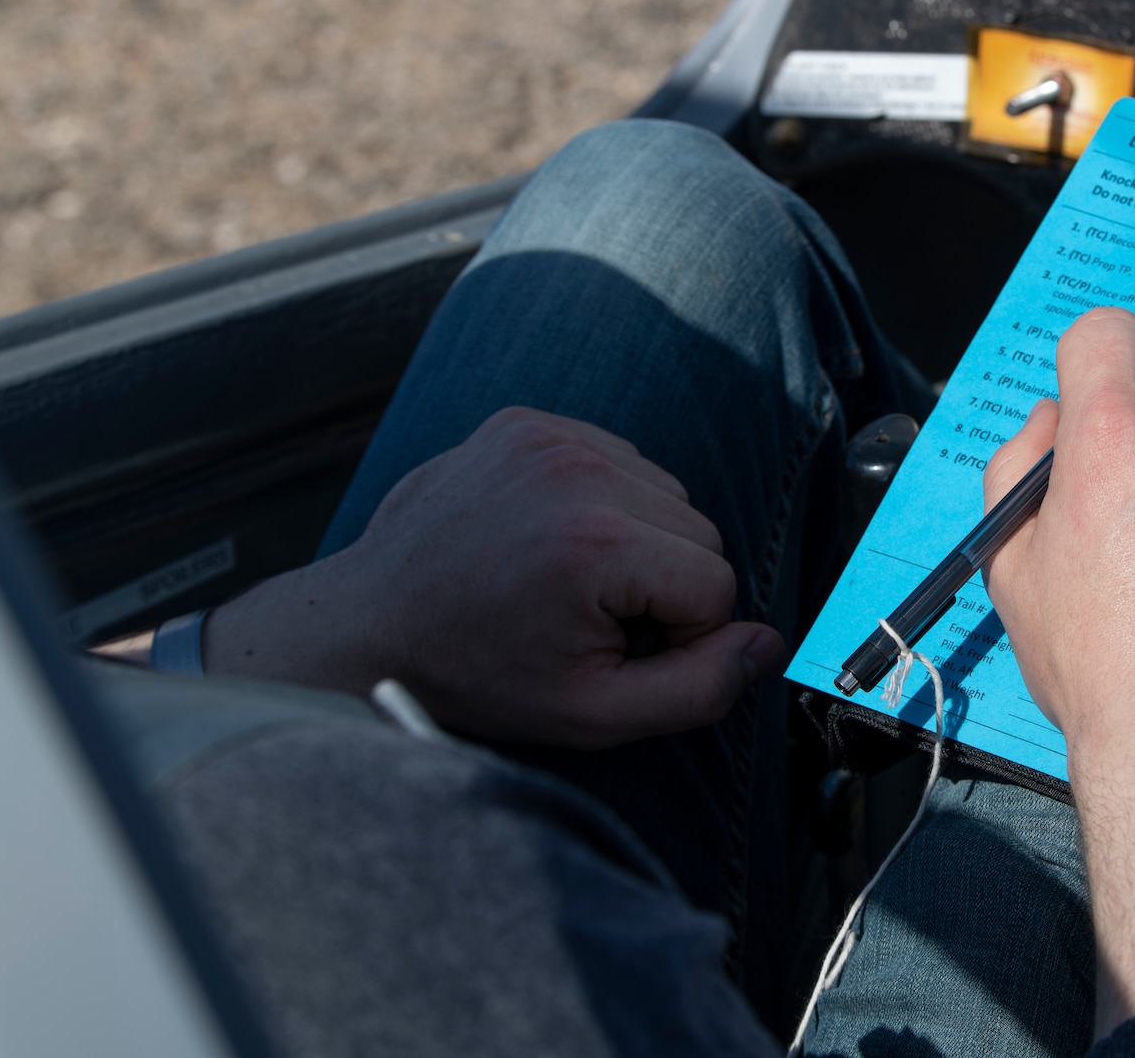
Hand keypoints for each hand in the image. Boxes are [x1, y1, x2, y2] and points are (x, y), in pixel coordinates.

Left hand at [203, 407, 781, 747]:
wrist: (364, 626)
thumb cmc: (475, 676)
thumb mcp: (591, 714)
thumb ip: (698, 690)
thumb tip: (769, 645)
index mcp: (595, 543)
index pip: (716, 584)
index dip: (677, 636)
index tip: (609, 652)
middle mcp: (577, 472)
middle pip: (699, 532)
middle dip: (661, 585)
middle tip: (584, 621)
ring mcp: (548, 436)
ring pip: (666, 494)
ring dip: (637, 542)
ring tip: (564, 582)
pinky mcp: (526, 421)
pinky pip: (620, 462)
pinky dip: (604, 504)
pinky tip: (550, 542)